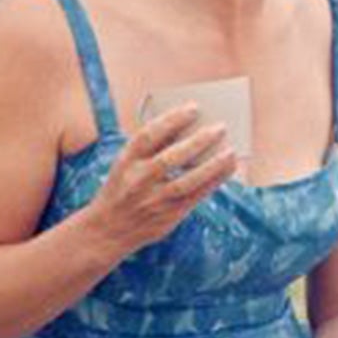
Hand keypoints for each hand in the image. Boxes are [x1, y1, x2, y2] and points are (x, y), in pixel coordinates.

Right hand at [83, 104, 236, 257]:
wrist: (107, 230)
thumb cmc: (123, 189)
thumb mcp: (125, 166)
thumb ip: (150, 149)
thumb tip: (188, 128)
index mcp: (125, 162)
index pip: (148, 136)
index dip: (171, 120)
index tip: (193, 107)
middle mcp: (138, 181)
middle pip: (170, 158)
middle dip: (197, 141)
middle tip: (220, 127)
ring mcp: (153, 200)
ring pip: (187, 181)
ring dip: (212, 166)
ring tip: (231, 151)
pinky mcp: (168, 216)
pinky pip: (196, 197)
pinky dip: (214, 181)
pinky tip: (228, 168)